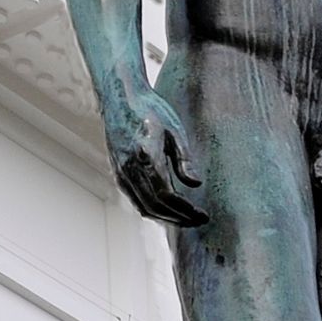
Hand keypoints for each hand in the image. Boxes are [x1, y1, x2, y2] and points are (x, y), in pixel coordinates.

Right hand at [105, 91, 207, 226]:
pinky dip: (154, 210)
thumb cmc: (151, 110)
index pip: (166, 194)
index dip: (185, 209)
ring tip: (187, 220)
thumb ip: (184, 158)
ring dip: (166, 218)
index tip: (202, 214)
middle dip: (179, 218)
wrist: (120, 98)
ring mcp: (121, 173)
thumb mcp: (174, 129)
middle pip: (155, 206)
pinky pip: (136, 200)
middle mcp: (129, 168)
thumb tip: (196, 184)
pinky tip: (170, 210)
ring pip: (144, 207)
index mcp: (146, 155)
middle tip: (199, 222)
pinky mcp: (119, 174)